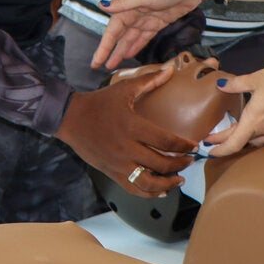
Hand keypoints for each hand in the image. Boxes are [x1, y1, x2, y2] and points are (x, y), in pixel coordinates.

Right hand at [56, 66, 197, 197]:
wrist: (69, 118)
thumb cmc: (98, 103)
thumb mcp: (123, 89)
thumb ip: (148, 82)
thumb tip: (169, 71)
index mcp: (132, 126)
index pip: (165, 141)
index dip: (183, 146)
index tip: (193, 147)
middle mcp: (126, 147)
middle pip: (160, 164)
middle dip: (180, 165)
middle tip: (188, 161)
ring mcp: (118, 162)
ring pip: (148, 182)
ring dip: (167, 183)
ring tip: (178, 179)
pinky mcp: (110, 172)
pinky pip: (132, 188)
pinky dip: (149, 193)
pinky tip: (160, 190)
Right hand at [92, 0, 208, 70]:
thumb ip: (124, 3)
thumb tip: (102, 6)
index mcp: (128, 5)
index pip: (113, 29)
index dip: (104, 45)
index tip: (96, 60)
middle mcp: (135, 11)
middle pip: (120, 35)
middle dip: (111, 50)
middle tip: (101, 66)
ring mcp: (147, 18)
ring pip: (132, 38)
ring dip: (123, 50)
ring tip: (114, 64)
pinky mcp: (159, 22)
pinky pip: (145, 37)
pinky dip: (137, 45)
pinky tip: (131, 54)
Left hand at [206, 59, 263, 154]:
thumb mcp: (256, 78)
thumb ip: (236, 84)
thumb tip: (221, 85)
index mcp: (254, 120)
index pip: (234, 144)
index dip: (220, 149)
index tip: (209, 150)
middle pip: (244, 142)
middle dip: (227, 140)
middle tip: (215, 138)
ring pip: (258, 140)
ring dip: (246, 138)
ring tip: (236, 132)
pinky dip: (262, 133)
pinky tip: (260, 125)